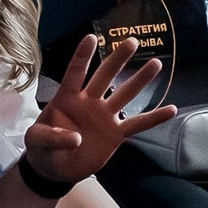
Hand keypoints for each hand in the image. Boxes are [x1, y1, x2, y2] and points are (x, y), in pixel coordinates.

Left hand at [23, 33, 176, 188]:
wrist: (55, 169)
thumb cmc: (42, 148)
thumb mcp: (36, 140)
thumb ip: (51, 137)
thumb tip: (76, 138)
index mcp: (67, 98)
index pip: (75, 72)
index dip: (82, 56)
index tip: (92, 38)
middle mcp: (89, 101)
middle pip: (105, 77)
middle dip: (118, 59)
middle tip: (132, 41)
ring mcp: (104, 116)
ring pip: (125, 95)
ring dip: (140, 80)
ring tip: (156, 64)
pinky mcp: (115, 134)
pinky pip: (137, 124)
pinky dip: (154, 118)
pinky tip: (172, 109)